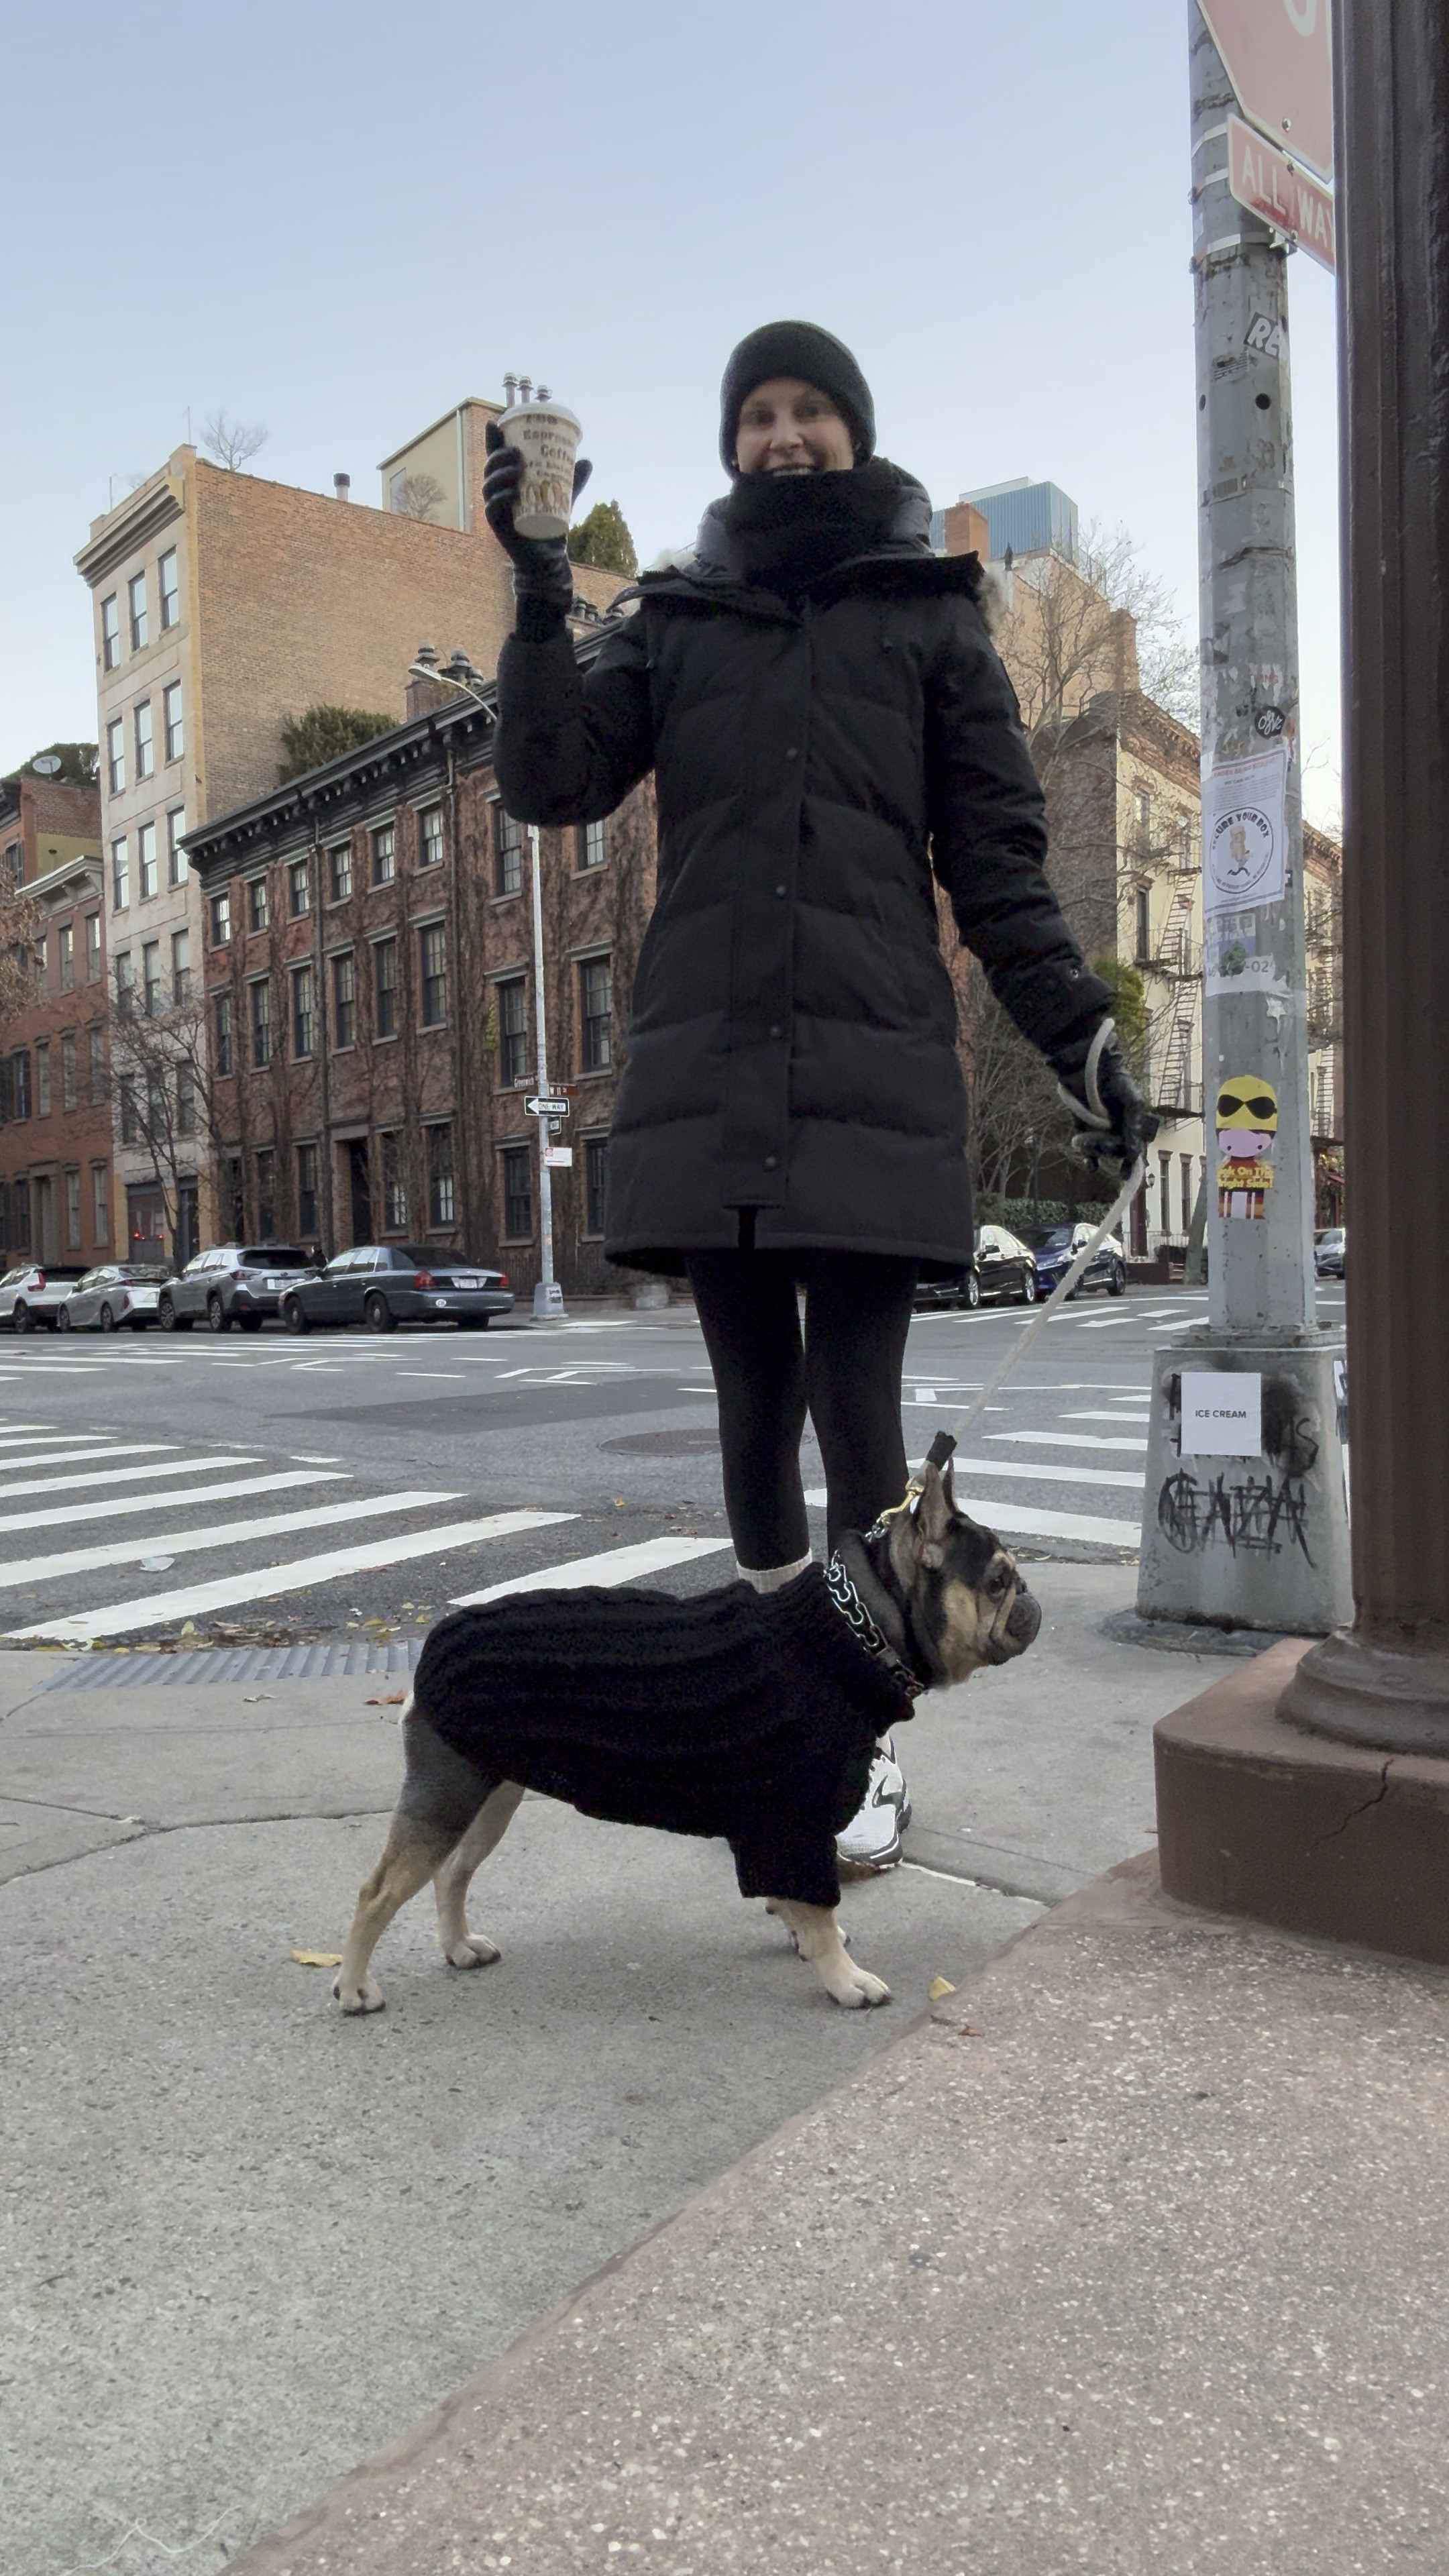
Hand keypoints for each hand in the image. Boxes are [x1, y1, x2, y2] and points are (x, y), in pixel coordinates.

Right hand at [483, 422, 592, 615]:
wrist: (548, 558)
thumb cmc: (550, 525)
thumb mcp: (564, 499)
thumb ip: (572, 480)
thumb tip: (586, 460)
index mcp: (508, 481)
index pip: (496, 457)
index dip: (493, 440)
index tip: (496, 422)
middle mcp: (498, 493)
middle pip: (490, 468)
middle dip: (499, 456)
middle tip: (517, 452)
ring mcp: (497, 509)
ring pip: (489, 486)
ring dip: (500, 474)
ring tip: (517, 468)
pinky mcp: (499, 526)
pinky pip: (493, 509)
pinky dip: (501, 499)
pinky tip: (511, 492)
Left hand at [1055, 1020, 1157, 1176]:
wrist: (1088, 1064)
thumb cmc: (1115, 1078)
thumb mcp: (1131, 1100)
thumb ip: (1134, 1125)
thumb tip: (1134, 1153)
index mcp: (1132, 1122)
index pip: (1135, 1147)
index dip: (1132, 1161)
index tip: (1126, 1173)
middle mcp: (1118, 1129)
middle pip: (1117, 1150)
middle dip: (1109, 1149)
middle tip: (1099, 1142)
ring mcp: (1100, 1130)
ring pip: (1102, 1152)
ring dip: (1095, 1151)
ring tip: (1084, 1142)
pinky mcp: (1083, 1128)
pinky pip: (1088, 1150)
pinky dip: (1089, 1160)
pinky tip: (1089, 1165)